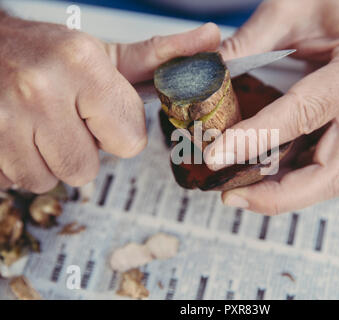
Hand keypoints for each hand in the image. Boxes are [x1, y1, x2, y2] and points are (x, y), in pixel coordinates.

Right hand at [0, 14, 219, 192]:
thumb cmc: (49, 53)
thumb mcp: (106, 54)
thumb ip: (161, 55)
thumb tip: (211, 39)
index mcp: (83, 66)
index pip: (129, 141)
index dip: (118, 132)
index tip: (101, 114)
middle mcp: (41, 91)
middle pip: (87, 170)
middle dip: (83, 151)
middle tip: (68, 121)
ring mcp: (5, 120)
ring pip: (51, 180)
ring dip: (52, 160)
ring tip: (43, 126)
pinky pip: (16, 182)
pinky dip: (23, 165)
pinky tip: (20, 135)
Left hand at [205, 0, 338, 213]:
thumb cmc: (338, 1)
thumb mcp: (290, 7)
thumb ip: (248, 43)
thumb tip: (205, 78)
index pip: (304, 115)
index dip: (257, 139)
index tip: (217, 155)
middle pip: (330, 173)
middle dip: (279, 195)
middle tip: (232, 196)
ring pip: (326, 179)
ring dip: (281, 194)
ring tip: (236, 191)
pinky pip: (319, 167)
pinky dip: (287, 180)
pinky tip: (255, 176)